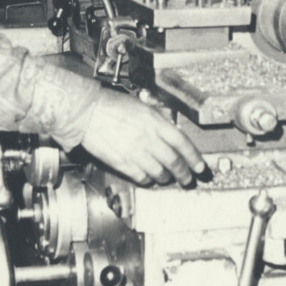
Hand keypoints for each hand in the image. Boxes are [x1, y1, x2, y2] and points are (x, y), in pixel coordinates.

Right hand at [79, 92, 206, 186]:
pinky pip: (141, 178)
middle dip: (184, 174)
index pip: (182, 143)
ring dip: (166, 178)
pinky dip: (148, 180)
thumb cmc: (110, 105)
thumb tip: (169, 132)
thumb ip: (157, 120)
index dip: (194, 157)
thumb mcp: (141, 106)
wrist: (85, 112)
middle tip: (188, 179)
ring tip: (167, 179)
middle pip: (174, 162)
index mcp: (155, 122)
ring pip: (160, 173)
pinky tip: (148, 178)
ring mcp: (135, 153)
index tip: (200, 167)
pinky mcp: (122, 164)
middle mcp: (148, 139)